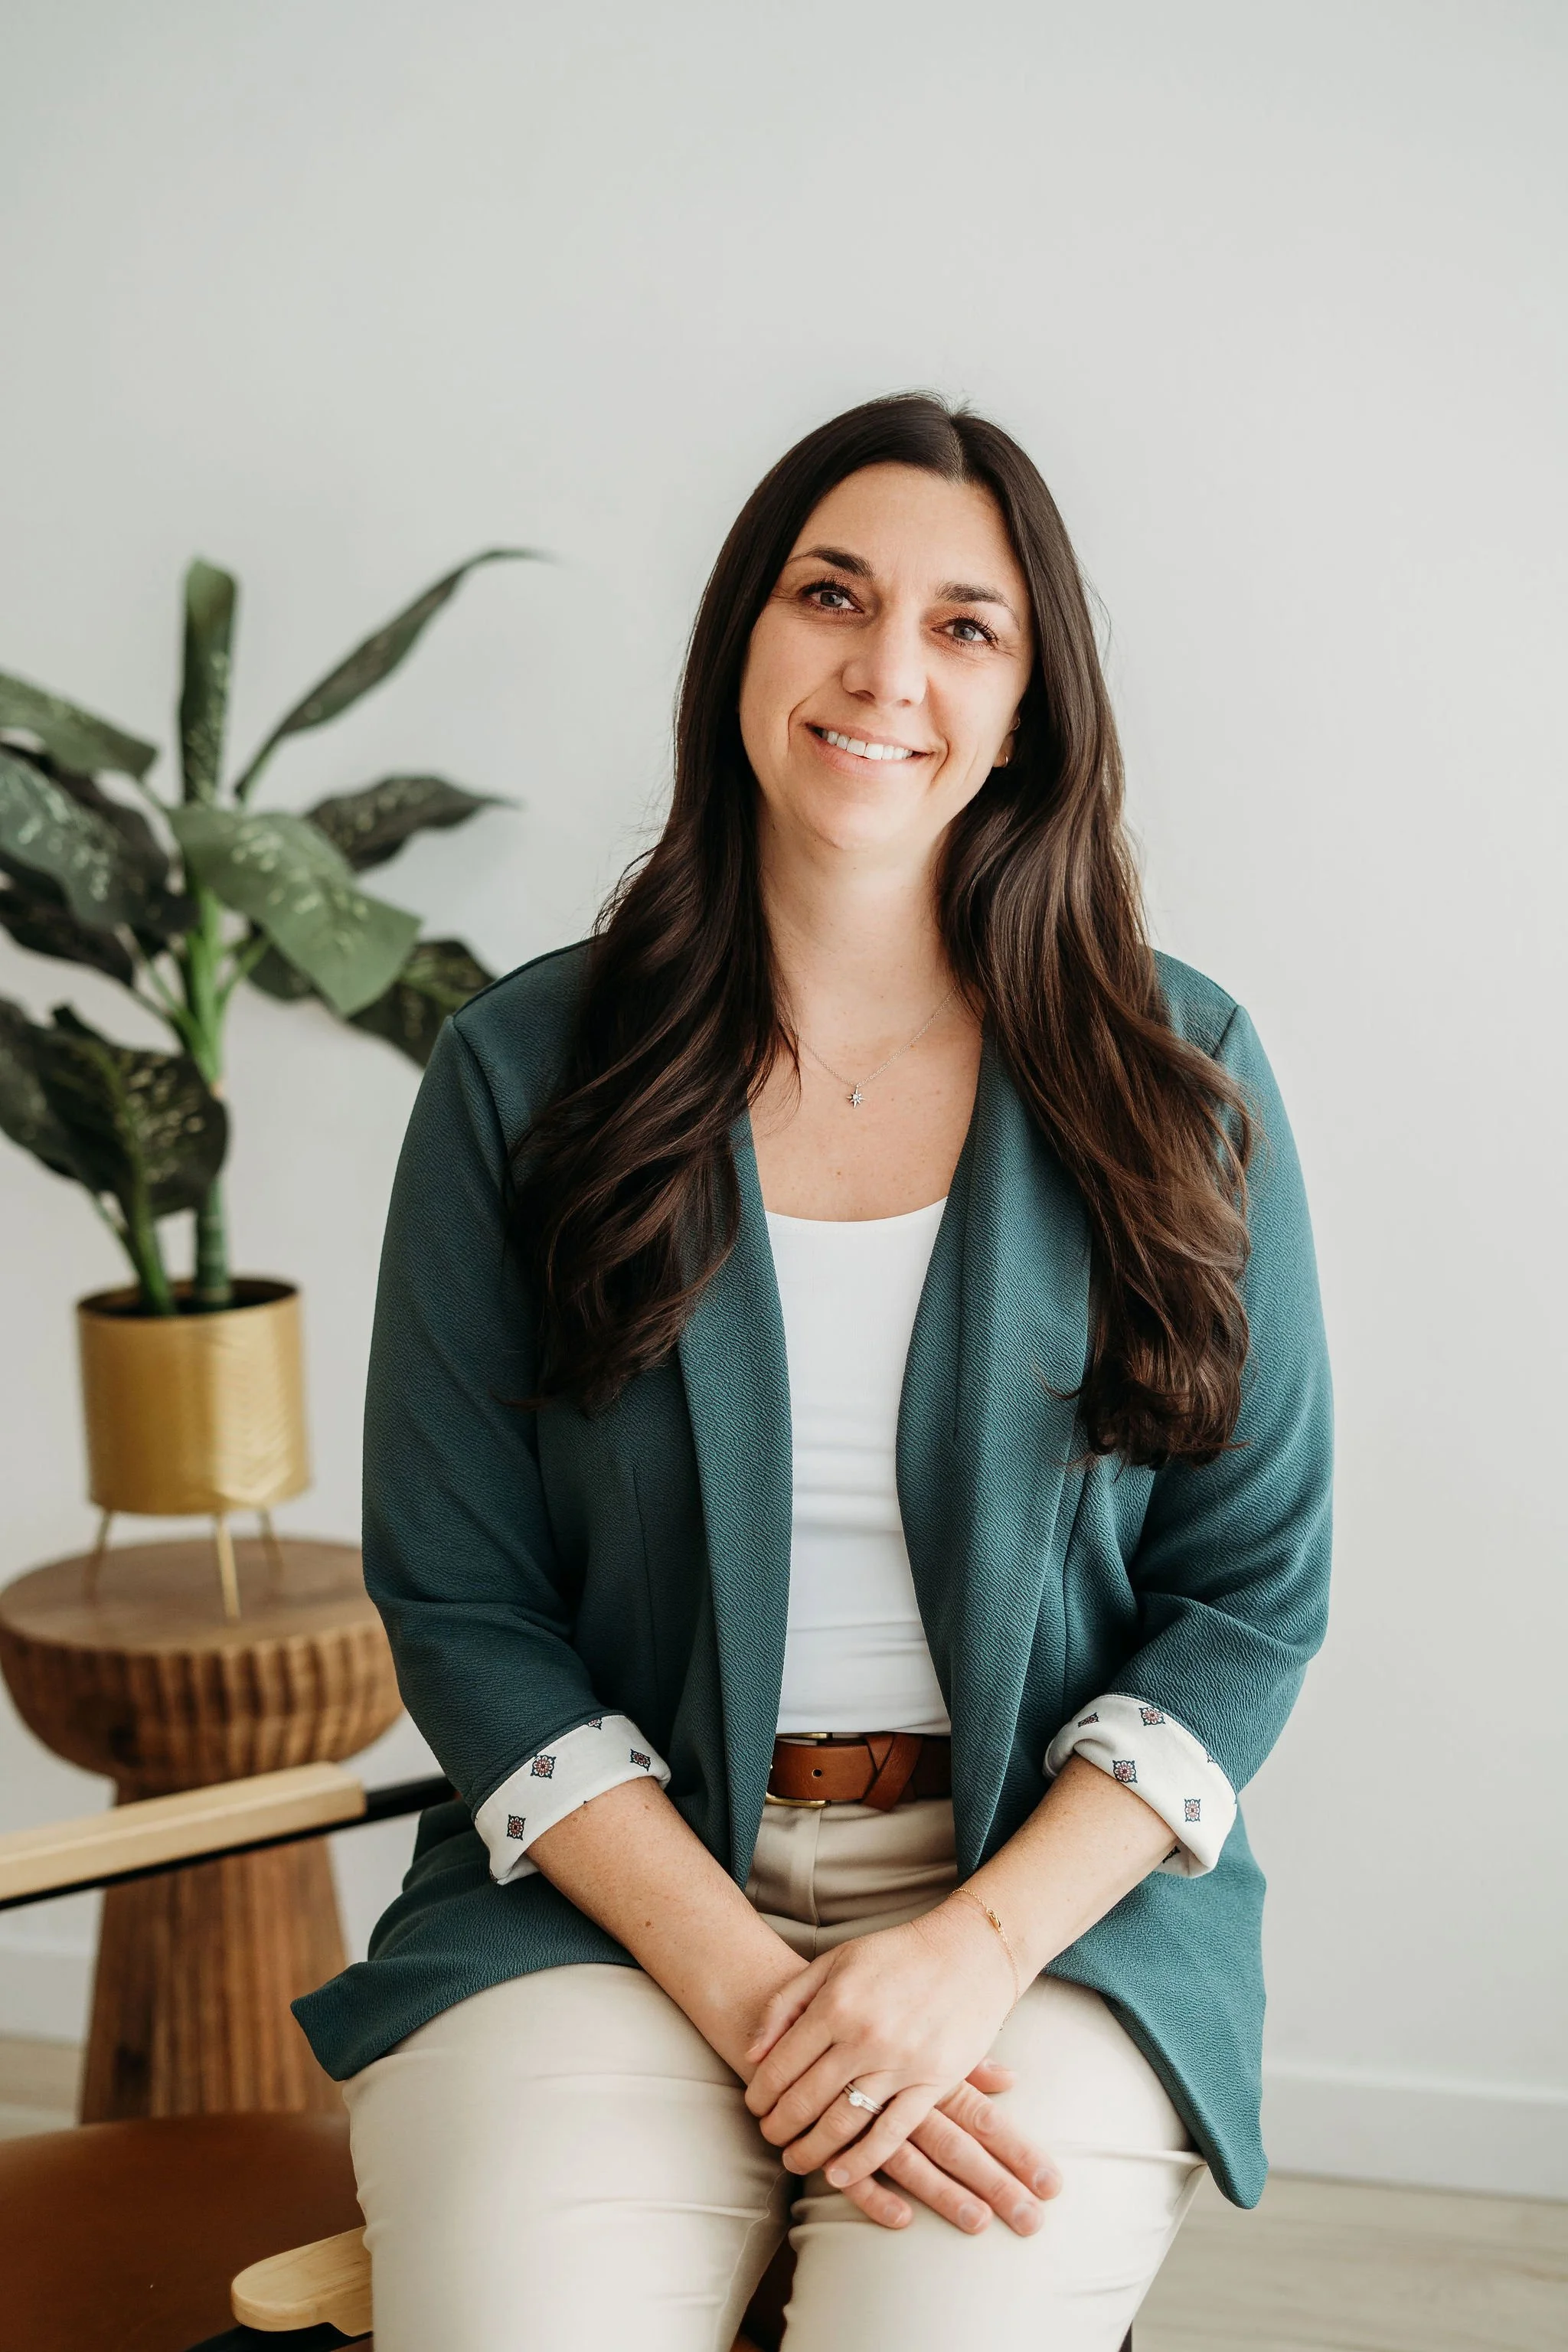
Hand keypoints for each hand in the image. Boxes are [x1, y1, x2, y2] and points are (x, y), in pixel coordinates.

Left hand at [741, 1901, 1059, 2235]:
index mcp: (836, 2005)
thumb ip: (787, 2003)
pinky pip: (891, 2134)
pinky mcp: (933, 2083)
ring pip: (842, 2124)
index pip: (782, 2065)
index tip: (753, 2108)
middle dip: (779, 2127)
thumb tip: (751, 2053)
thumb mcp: (834, 1961)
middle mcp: (864, 2037)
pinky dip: (861, 2162)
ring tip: (796, 2160)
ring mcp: (900, 2064)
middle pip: (806, 2100)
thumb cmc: (897, 1954)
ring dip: (811, 2150)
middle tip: (769, 2137)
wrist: (971, 1951)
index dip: (760, 2094)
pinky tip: (838, 2175)